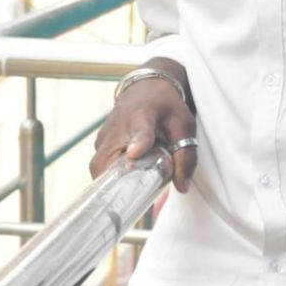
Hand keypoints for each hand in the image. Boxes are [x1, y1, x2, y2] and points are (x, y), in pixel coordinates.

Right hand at [90, 78, 197, 192]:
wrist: (146, 87)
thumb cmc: (165, 106)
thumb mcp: (184, 125)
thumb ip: (186, 155)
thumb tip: (182, 186)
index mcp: (143, 116)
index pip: (140, 131)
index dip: (138, 143)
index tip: (134, 153)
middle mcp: (118, 126)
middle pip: (108, 162)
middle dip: (118, 184)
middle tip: (138, 198)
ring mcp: (104, 136)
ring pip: (100, 168)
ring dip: (115, 183)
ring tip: (135, 190)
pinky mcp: (99, 143)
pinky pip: (100, 167)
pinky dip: (111, 178)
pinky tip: (128, 181)